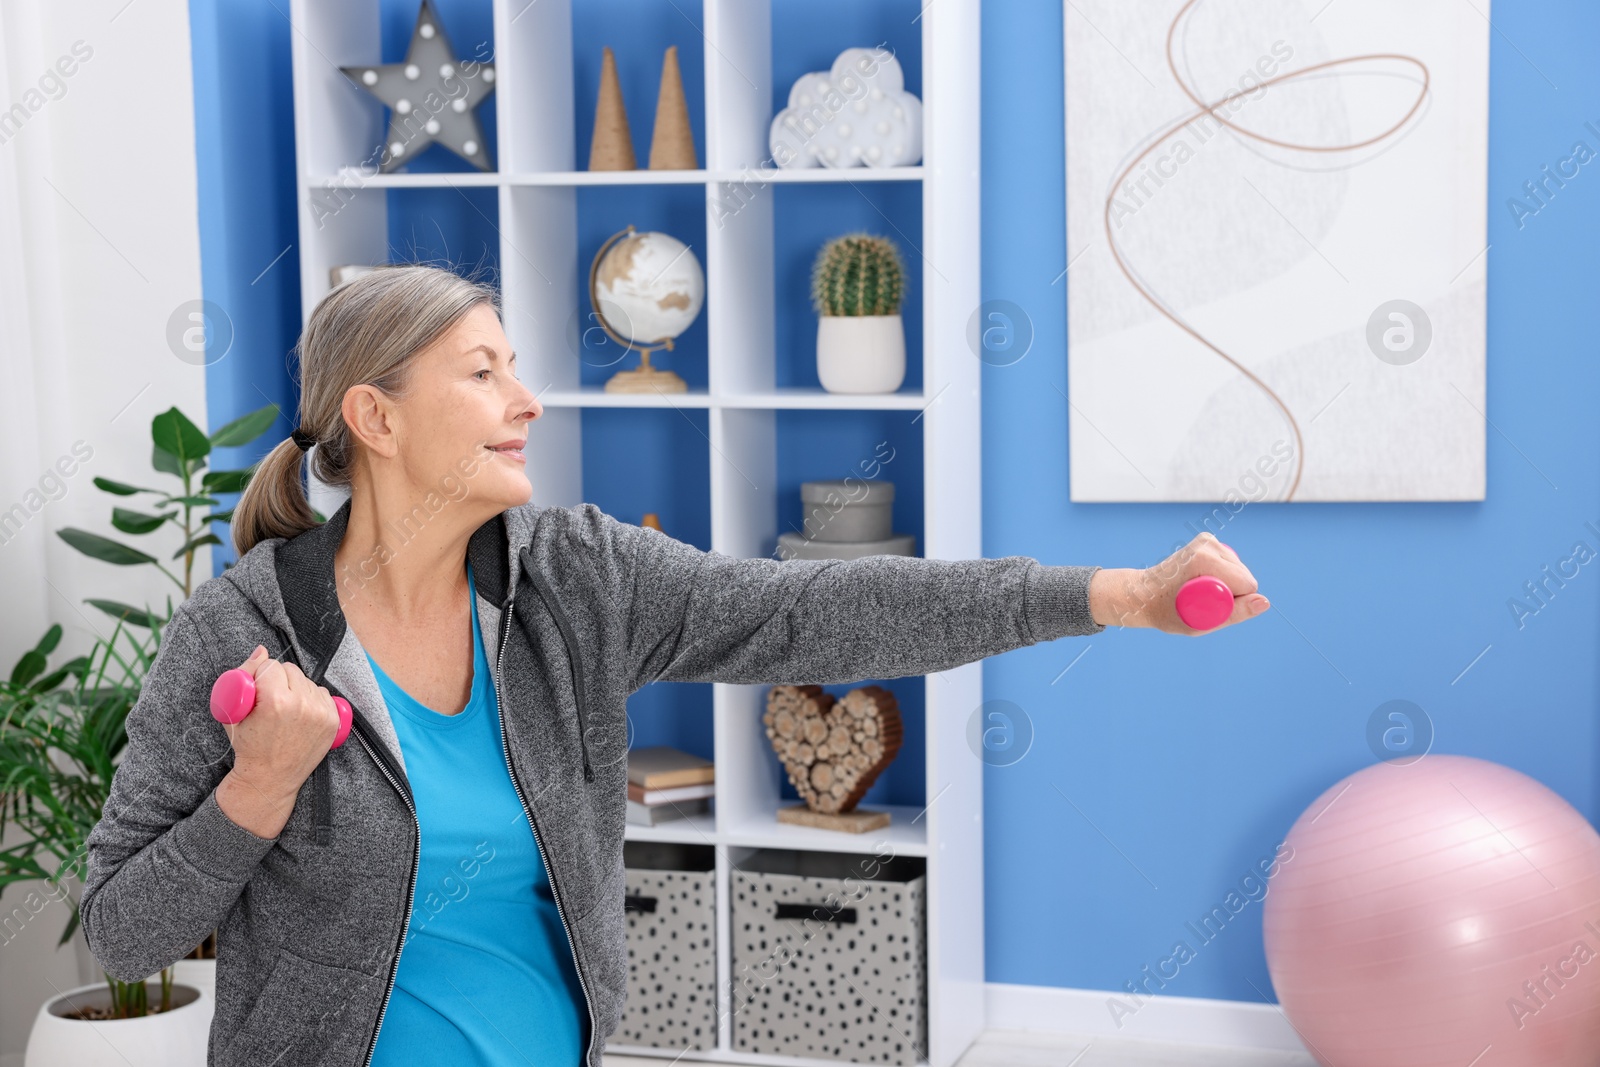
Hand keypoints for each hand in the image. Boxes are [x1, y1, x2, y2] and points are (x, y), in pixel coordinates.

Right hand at [214, 645, 341, 838]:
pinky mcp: (333, 720)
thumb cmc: (248, 745)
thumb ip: (244, 676)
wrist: (270, 778)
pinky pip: (322, 692)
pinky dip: (311, 697)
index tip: (257, 691)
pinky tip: (300, 712)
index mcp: (276, 701)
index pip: (271, 666)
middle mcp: (302, 705)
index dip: (261, 676)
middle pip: (291, 669)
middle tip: (270, 699)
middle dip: (279, 679)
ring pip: (307, 680)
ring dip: (296, 687)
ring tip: (285, 708)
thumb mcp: (234, 712)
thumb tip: (262, 650)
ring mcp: (321, 713)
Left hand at [1089, 533, 1269, 633]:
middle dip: (1231, 593)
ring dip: (1226, 584)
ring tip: (1199, 591)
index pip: (1247, 584)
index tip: (1206, 607)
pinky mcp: (1206, 540)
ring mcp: (1207, 540)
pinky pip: (1230, 564)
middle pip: (1245, 575)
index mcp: (1204, 560)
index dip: (1233, 602)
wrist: (1142, 594)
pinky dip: (1222, 575)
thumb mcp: (1201, 622)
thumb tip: (1265, 602)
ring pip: (1239, 570)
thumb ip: (1235, 613)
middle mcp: (1207, 544)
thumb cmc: (1166, 612)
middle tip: (1200, 601)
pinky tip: (1203, 581)